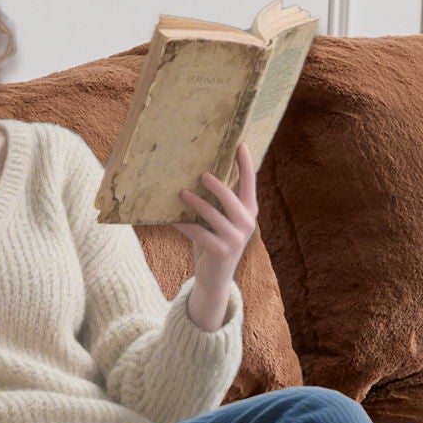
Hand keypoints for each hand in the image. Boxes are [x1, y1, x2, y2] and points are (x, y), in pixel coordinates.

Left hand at [173, 143, 256, 295]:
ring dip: (197, 204)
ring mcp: (236, 239)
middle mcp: (247, 224)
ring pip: (214, 216)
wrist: (215, 278)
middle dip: (217, 185)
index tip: (241, 145)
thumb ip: (221, 201)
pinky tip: (173, 220)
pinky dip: (185, 225)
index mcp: (249, 212)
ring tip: (182, 193)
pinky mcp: (221, 252)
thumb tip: (202, 171)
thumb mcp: (221, 219)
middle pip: (232, 199)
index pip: (250, 183)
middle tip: (202, 174)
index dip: (246, 164)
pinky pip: (200, 233)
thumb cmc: (214, 240)